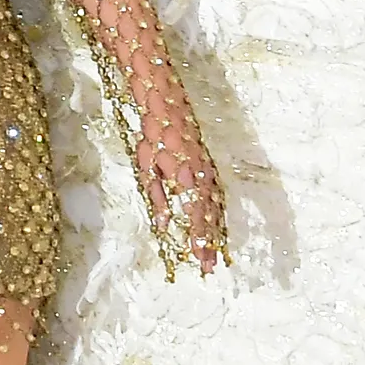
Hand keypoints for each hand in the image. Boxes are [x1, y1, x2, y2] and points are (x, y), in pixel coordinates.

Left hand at [133, 111, 223, 273]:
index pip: (195, 216)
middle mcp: (202, 174)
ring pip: (216, 204)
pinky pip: (216, 190)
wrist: (164, 98)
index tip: (200, 261)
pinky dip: (218, 209)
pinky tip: (217, 221)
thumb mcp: (146, 166)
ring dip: (216, 228)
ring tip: (216, 251)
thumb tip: (163, 226)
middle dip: (210, 241)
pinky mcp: (206, 160)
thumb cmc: (150, 132)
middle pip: (209, 215)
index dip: (198, 240)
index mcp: (186, 178)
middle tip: (209, 266)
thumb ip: (157, 197)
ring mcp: (206, 166)